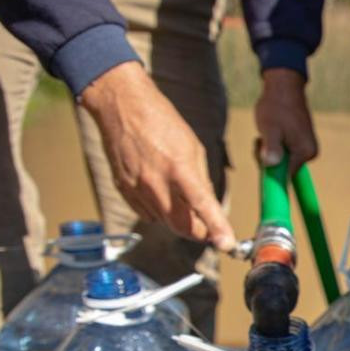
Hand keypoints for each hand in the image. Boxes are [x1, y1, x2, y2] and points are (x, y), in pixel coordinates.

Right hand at [80, 62, 233, 251]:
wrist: (122, 106)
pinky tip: (161, 194)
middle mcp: (156, 182)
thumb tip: (208, 207)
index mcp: (179, 168)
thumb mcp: (193, 147)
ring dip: (179, 220)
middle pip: (182, 227)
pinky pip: (146, 213)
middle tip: (208, 227)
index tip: (227, 245)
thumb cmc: (162, 121)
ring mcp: (136, 188)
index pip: (202, 206)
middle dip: (199, 232)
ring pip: (164, 222)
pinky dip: (159, 211)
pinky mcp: (123, 189)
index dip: (216, 228)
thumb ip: (200, 180)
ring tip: (183, 200)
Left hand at [256, 68, 317, 174]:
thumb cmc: (276, 106)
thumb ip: (271, 147)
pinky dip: (274, 147)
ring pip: (282, 161)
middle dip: (268, 159)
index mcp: (304, 152)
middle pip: (284, 170)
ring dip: (269, 152)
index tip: (260, 155)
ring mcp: (307, 148)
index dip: (269, 170)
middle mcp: (310, 153)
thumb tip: (270, 164)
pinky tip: (271, 133)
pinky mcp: (302, 143)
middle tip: (260, 140)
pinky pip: (285, 154)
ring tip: (265, 133)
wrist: (284, 87)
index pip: (285, 176)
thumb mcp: (270, 128)